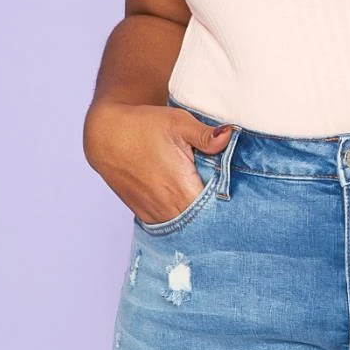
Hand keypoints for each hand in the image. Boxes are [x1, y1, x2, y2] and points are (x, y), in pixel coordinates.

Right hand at [84, 102, 234, 226]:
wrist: (106, 134)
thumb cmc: (143, 125)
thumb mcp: (178, 123)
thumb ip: (206, 135)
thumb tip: (231, 135)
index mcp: (182, 189)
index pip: (217, 211)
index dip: (232, 207)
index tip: (243, 200)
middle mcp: (169, 208)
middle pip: (205, 223)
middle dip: (219, 214)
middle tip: (232, 202)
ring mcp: (156, 214)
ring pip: (188, 226)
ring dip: (201, 219)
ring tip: (212, 203)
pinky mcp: (145, 215)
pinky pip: (172, 224)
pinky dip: (183, 218)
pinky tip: (191, 206)